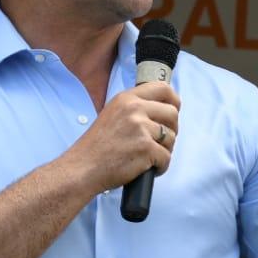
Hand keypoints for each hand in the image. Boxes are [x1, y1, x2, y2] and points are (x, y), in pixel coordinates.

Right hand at [62, 83, 178, 193]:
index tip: (174, 111)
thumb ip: (135, 108)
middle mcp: (134, 109)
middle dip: (171, 130)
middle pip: (172, 113)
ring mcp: (141, 128)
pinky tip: (147, 168)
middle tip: (160, 142)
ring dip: (164, 150)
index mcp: (127, 98)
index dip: (174, 101)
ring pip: (171, 137)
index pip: (163, 88)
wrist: (83, 168)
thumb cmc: (97, 147)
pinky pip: (166, 157)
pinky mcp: (146, 148)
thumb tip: (163, 109)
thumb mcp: (113, 114)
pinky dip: (160, 167)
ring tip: (148, 157)